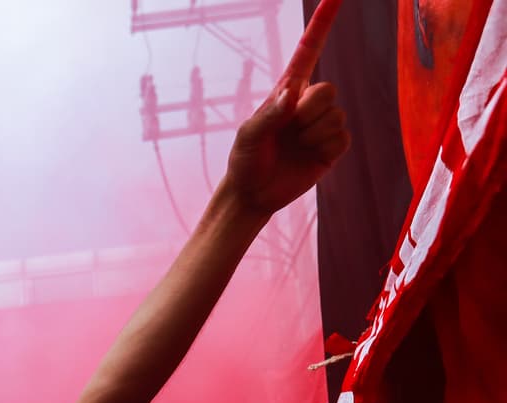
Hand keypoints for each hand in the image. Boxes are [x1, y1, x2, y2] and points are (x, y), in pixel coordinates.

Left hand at [223, 0, 348, 215]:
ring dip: (312, 135)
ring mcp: (322, 124)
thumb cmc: (245, 160)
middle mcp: (307, 103)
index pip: (309, 50)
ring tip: (293, 147)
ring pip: (335, 115)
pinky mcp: (333, 146)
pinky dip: (324, 148)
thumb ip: (270, 114)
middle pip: (327, 90)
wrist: (254, 194)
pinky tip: (308, 155)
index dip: (323, 23)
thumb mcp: (249, 135)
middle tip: (288, 132)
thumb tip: (291, 94)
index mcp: (286, 91)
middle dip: (307, 113)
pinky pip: (342, 137)